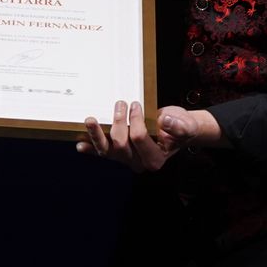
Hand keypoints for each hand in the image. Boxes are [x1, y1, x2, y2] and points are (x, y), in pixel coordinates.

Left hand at [76, 101, 220, 171]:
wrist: (175, 129)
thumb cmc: (180, 127)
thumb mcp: (186, 125)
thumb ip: (179, 126)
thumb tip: (164, 120)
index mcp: (154, 159)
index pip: (139, 139)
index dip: (136, 120)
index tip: (136, 105)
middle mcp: (137, 162)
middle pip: (120, 145)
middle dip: (118, 123)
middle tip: (120, 104)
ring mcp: (125, 159)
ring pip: (106, 151)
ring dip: (96, 135)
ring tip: (89, 120)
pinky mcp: (117, 153)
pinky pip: (102, 153)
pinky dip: (90, 148)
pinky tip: (80, 144)